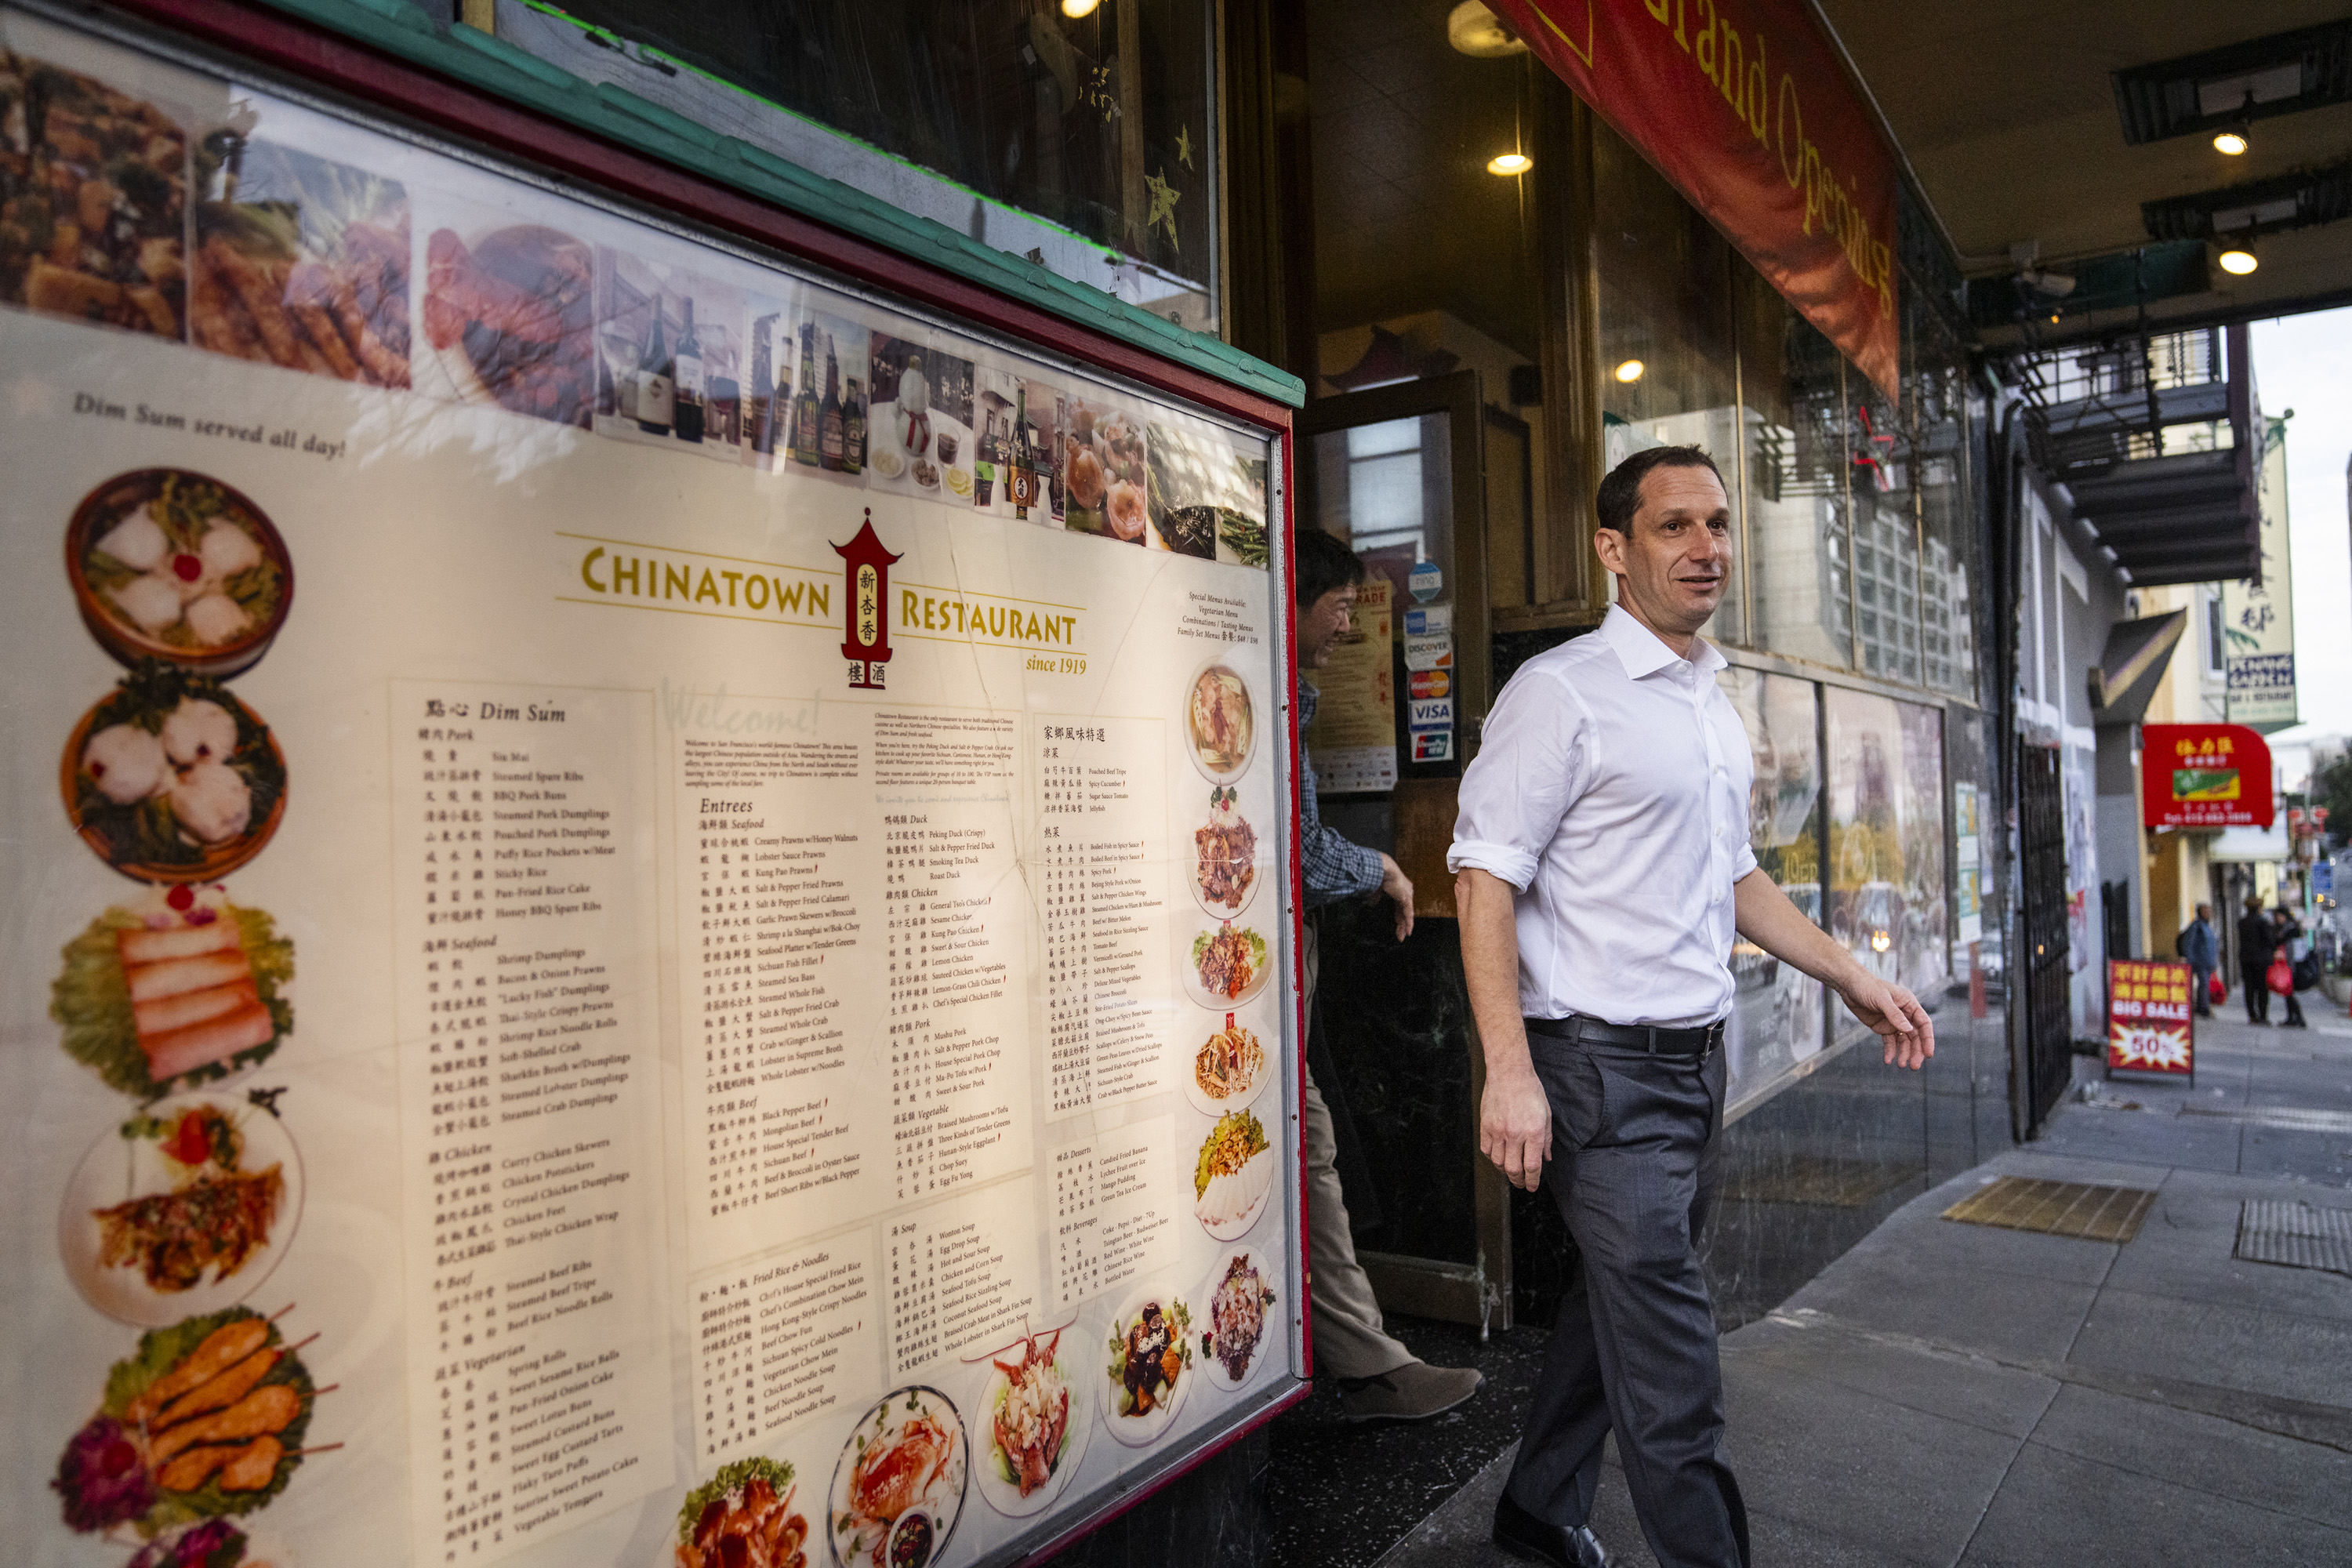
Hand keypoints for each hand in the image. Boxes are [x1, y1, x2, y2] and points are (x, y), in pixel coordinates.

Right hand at [1375, 853, 1414, 940]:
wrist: (1382, 869)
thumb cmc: (1379, 875)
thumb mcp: (1376, 889)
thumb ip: (1376, 896)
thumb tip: (1372, 903)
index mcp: (1399, 889)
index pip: (1400, 905)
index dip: (1398, 915)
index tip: (1396, 922)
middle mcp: (1406, 892)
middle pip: (1404, 911)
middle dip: (1401, 923)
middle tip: (1400, 934)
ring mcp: (1407, 895)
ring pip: (1407, 914)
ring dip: (1405, 925)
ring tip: (1403, 935)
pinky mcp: (1406, 898)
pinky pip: (1408, 913)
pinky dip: (1408, 922)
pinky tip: (1408, 930)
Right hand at [1479, 1057, 1550, 1190]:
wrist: (1509, 1073)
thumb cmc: (1530, 1091)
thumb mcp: (1546, 1115)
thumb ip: (1547, 1139)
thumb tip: (1547, 1158)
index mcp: (1534, 1132)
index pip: (1532, 1166)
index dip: (1533, 1181)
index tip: (1532, 1187)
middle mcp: (1515, 1134)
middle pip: (1514, 1169)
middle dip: (1519, 1181)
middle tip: (1522, 1183)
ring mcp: (1498, 1131)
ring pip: (1498, 1162)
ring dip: (1505, 1171)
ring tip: (1511, 1172)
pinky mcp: (1485, 1126)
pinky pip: (1487, 1150)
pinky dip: (1492, 1158)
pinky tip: (1499, 1157)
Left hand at [1836, 971, 1934, 1068]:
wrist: (1849, 986)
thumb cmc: (1867, 986)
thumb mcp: (1881, 999)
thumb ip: (1894, 1014)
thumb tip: (1908, 1030)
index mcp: (1909, 1004)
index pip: (1924, 1024)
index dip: (1928, 1039)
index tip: (1928, 1054)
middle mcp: (1905, 1014)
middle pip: (1915, 1036)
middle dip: (1916, 1051)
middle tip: (1914, 1065)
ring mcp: (1894, 1022)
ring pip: (1903, 1041)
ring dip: (1904, 1053)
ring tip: (1901, 1065)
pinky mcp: (1883, 1027)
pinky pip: (1889, 1042)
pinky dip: (1890, 1051)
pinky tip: (1888, 1060)